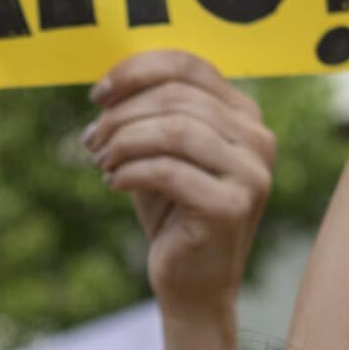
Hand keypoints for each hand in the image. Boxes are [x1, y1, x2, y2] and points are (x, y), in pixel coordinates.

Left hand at [86, 53, 274, 309]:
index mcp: (244, 114)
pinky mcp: (232, 206)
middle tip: (91, 140)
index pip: (189, 67)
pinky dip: (131, 171)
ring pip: (175, 130)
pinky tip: (113, 182)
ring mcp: (250, 173)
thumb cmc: (171, 213)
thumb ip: (146, 115)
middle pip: (177, 97)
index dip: (136, 72)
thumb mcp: (157, 153)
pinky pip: (169, 171)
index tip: (99, 94)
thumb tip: (109, 86)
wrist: (191, 282)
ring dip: (124, 141)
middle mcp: (257, 138)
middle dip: (122, 114)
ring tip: (101, 161)